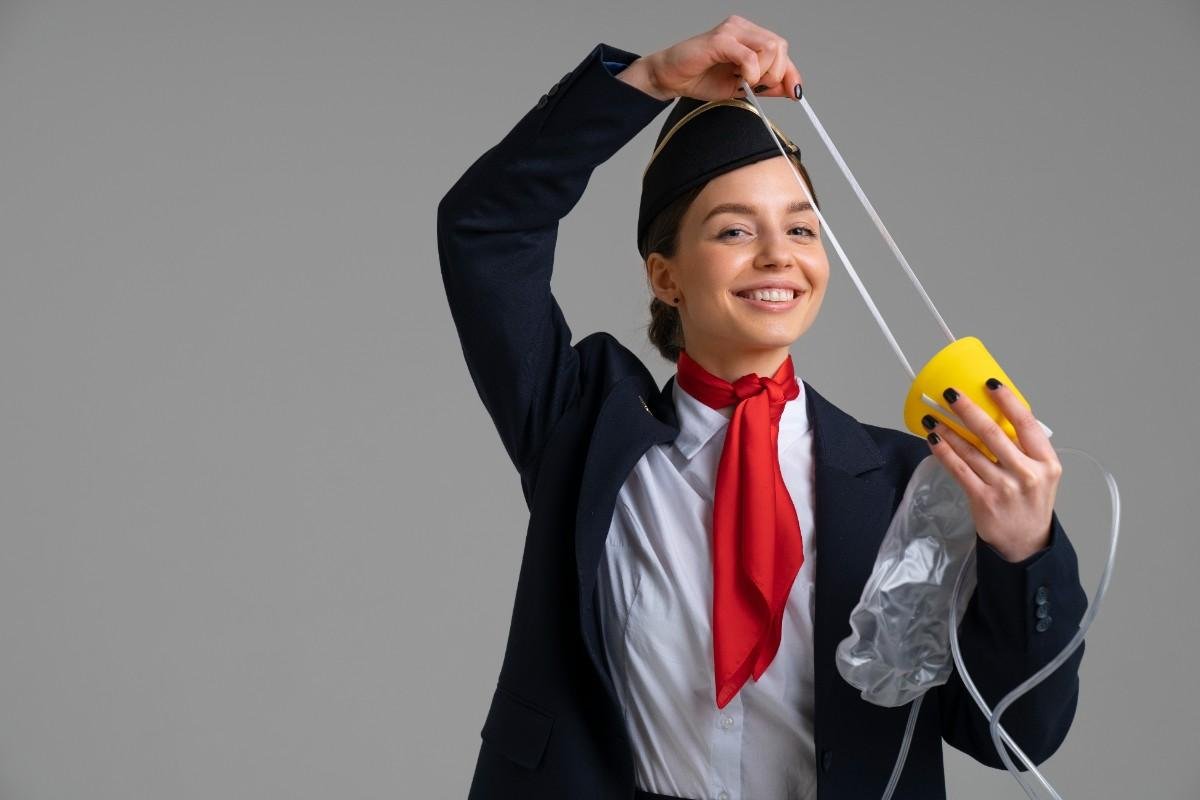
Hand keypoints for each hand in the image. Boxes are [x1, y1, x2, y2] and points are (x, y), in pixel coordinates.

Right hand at [621, 15, 802, 102]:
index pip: (781, 49)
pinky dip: (751, 72)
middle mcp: (742, 28)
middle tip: (758, 88)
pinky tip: (740, 80)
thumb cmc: (699, 78)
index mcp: (748, 36)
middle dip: (776, 73)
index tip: (795, 93)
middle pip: (780, 46)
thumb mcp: (739, 87)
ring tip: (745, 83)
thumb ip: (764, 86)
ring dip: (764, 72)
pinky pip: (750, 55)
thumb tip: (790, 90)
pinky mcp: (720, 40)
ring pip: (770, 47)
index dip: (791, 72)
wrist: (670, 78)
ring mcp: (731, 31)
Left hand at [923, 380, 1062, 561]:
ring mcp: (1005, 487)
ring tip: (933, 415)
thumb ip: (1024, 448)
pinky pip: (959, 469)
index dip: (1007, 400)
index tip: (990, 384)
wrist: (1026, 543)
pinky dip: (944, 452)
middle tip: (951, 394)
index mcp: (1047, 462)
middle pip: (994, 433)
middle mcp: (1028, 473)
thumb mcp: (1041, 474)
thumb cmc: (1030, 503)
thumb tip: (994, 414)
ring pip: (971, 450)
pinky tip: (933, 439)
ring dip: (949, 430)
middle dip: (968, 410)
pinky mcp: (983, 499)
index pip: (1027, 423)